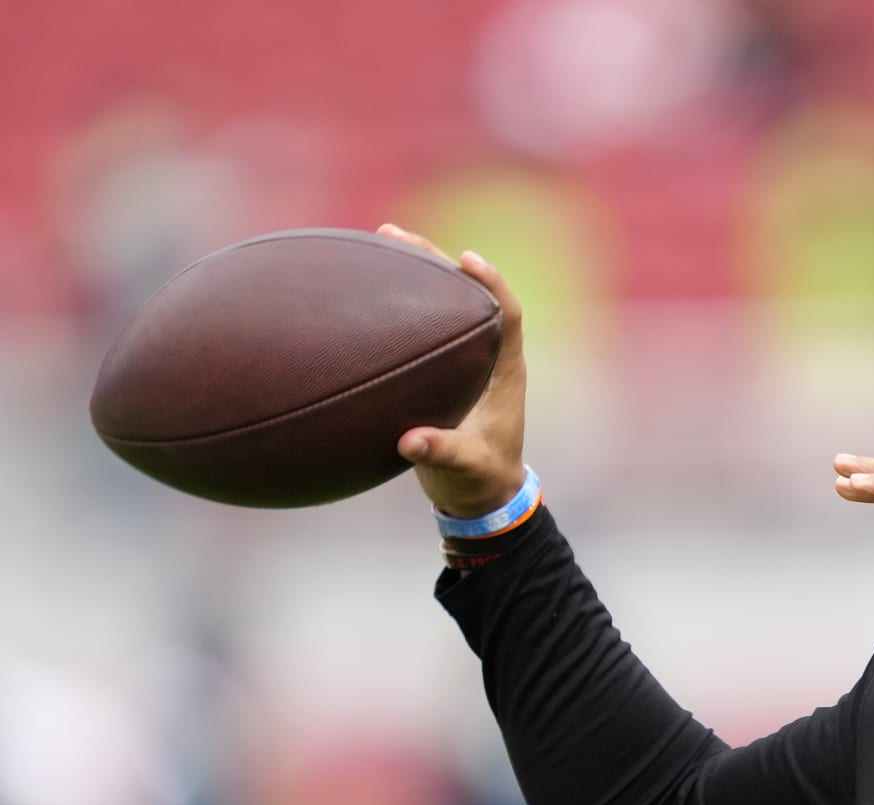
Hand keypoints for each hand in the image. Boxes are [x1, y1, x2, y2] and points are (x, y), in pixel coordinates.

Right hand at [378, 223, 527, 517]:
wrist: (480, 495)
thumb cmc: (479, 480)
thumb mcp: (464, 468)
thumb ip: (442, 452)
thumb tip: (410, 440)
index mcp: (504, 372)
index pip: (507, 314)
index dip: (492, 283)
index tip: (467, 259)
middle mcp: (487, 357)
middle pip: (469, 295)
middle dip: (438, 262)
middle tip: (397, 236)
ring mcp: (464, 360)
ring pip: (444, 304)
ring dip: (415, 273)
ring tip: (379, 241)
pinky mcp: (442, 369)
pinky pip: (421, 326)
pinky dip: (398, 304)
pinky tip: (363, 289)